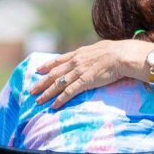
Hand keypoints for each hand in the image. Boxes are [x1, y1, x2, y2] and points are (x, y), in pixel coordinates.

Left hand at [33, 39, 149, 107]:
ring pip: (58, 84)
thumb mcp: (101, 48)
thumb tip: (97, 53)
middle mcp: (75, 62)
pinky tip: (53, 106)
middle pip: (54, 74)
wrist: (121, 55)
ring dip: (47, 93)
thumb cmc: (116, 51)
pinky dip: (60, 100)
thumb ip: (94, 53)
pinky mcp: (84, 82)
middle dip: (41, 82)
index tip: (38, 69)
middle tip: (32, 90)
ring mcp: (78, 72)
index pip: (59, 60)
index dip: (47, 65)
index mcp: (79, 54)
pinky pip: (69, 92)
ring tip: (38, 100)